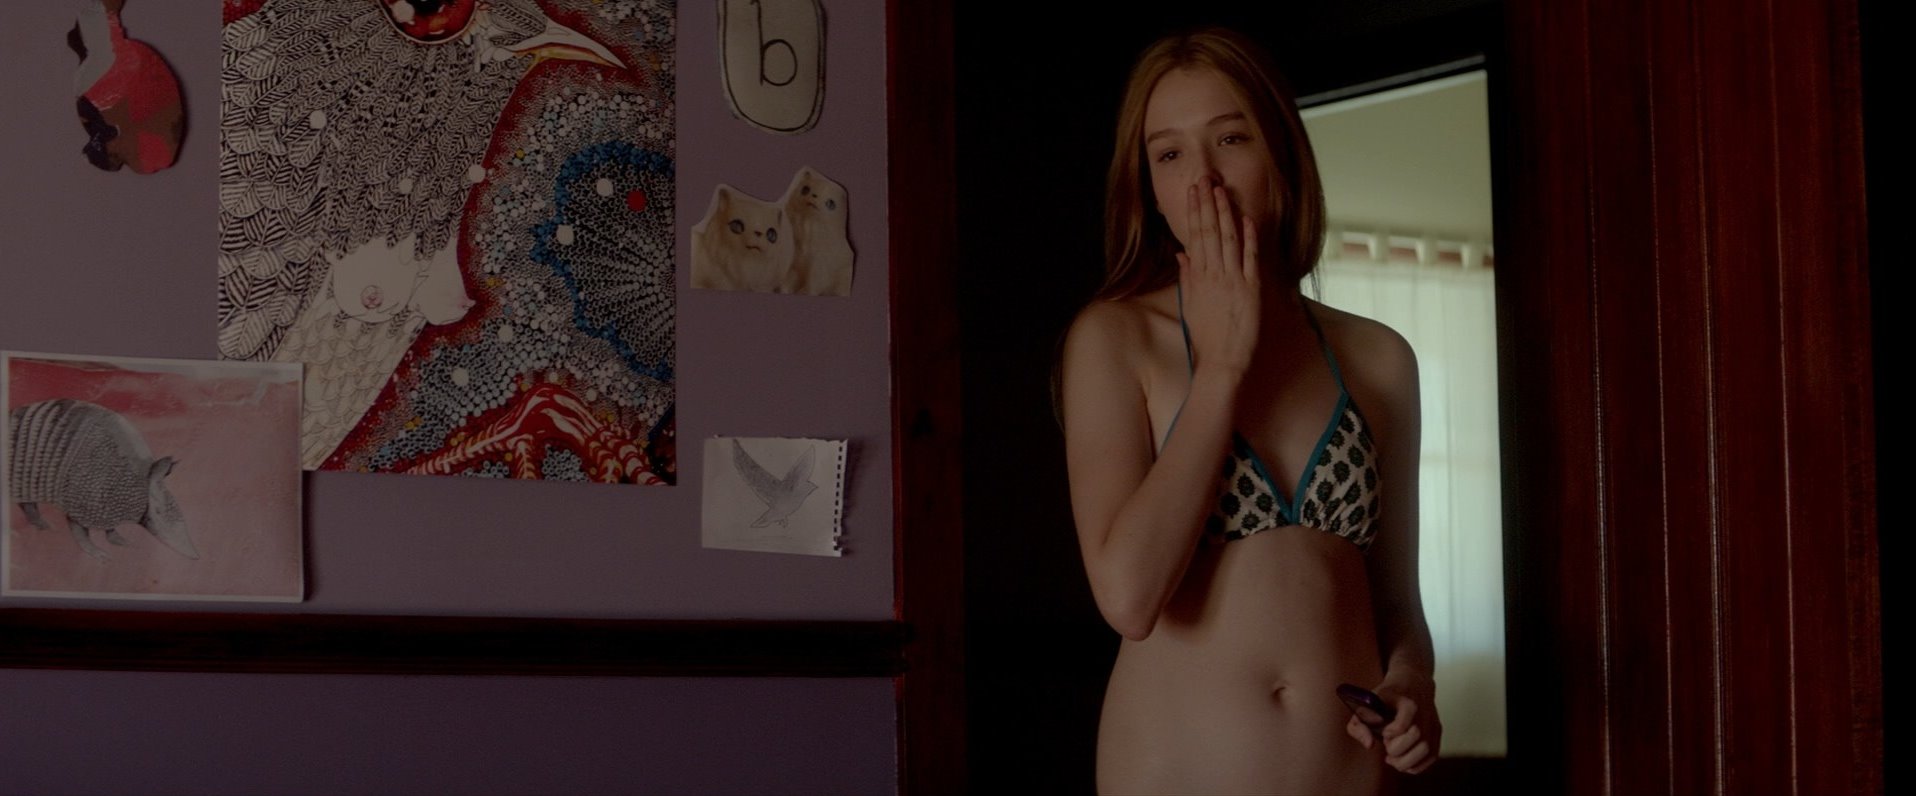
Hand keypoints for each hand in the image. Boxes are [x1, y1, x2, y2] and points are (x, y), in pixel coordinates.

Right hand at [1175, 178, 1259, 378]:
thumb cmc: (1206, 336)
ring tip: (1221, 192)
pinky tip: (1246, 219)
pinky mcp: (1251, 288)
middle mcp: (1213, 274)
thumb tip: (1181, 255)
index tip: (1193, 192)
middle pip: (1209, 232)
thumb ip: (1186, 277)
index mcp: (1197, 276)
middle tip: (1205, 181)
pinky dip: (1249, 238)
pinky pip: (1249, 258)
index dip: (1194, 212)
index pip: (1195, 236)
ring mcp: (1232, 280)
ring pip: (1228, 239)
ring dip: (1225, 214)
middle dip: (1207, 205)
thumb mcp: (1189, 304)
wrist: (1222, 360)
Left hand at [1345, 674, 1440, 773]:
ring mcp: (1432, 723)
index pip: (1404, 722)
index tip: (1383, 732)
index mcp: (1406, 701)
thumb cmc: (1387, 695)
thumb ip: (1358, 724)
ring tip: (1394, 758)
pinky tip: (1404, 761)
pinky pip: (1432, 756)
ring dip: (1407, 761)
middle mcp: (1423, 712)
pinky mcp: (1436, 732)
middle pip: (1417, 738)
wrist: (1413, 682)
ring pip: (1427, 750)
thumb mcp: (1367, 702)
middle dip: (1398, 749)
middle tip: (1388, 747)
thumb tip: (1369, 744)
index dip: (1391, 732)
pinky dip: (1417, 765)